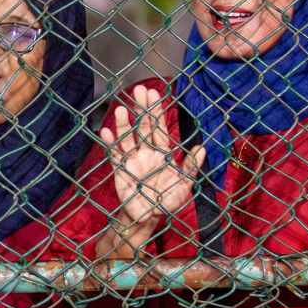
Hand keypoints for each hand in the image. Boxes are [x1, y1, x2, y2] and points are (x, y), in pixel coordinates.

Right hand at [99, 85, 203, 233]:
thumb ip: (191, 167)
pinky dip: (109, 144)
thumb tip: (202, 148)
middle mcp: (146, 152)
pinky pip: (113, 155)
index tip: (154, 94)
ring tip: (121, 108)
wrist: (149, 218)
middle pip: (142, 127)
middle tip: (138, 90)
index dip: (156, 111)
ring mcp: (132, 160)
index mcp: (162, 152)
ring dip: (124, 124)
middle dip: (140, 109)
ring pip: (127, 138)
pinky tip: (105, 131)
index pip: (159, 128)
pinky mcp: (120, 171)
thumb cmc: (167, 201)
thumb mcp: (184, 185)